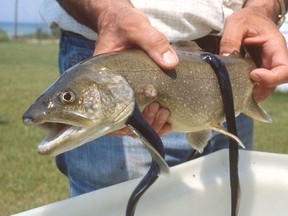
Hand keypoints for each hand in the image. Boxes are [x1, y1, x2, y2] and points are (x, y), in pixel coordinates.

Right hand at [95, 6, 176, 136]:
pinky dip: (152, 122)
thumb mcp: (136, 28)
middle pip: (121, 123)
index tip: (146, 112)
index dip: (124, 123)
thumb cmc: (123, 24)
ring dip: (149, 125)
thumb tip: (171, 63)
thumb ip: (153, 42)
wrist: (119, 22)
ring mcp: (122, 94)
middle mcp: (110, 91)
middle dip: (144, 124)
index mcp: (104, 79)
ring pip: (131, 122)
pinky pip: (139, 114)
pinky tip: (167, 121)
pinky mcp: (133, 92)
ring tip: (164, 113)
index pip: (107, 113)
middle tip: (160, 110)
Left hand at [220, 7, 287, 101]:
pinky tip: (232, 88)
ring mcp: (264, 69)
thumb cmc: (247, 19)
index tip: (253, 75)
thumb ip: (231, 39)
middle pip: (273, 84)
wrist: (251, 18)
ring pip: (263, 89)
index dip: (271, 78)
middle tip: (239, 91)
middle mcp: (273, 61)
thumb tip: (225, 58)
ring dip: (250, 93)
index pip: (284, 69)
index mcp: (275, 48)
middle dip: (258, 91)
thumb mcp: (237, 24)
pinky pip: (253, 86)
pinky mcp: (255, 73)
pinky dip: (244, 90)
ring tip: (234, 92)